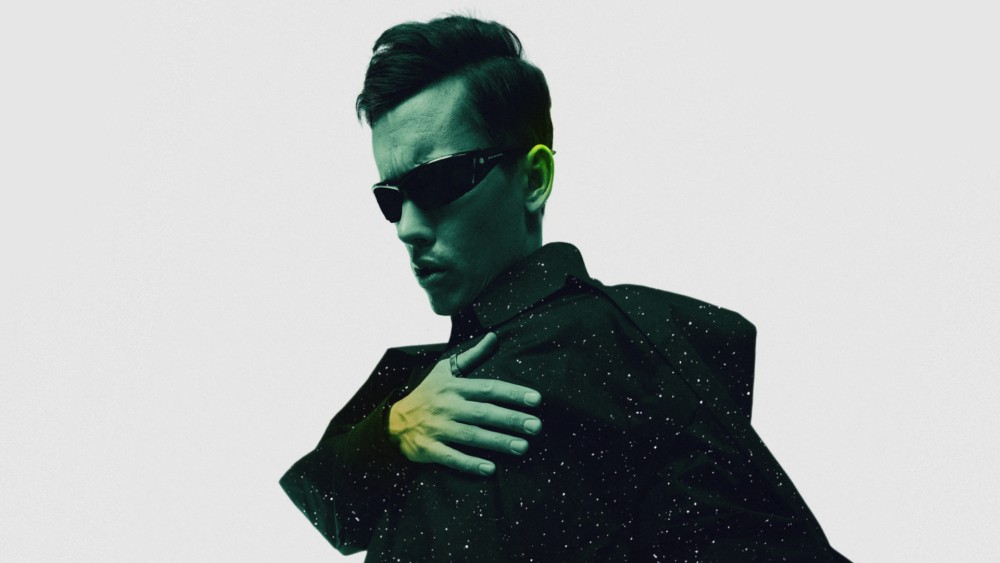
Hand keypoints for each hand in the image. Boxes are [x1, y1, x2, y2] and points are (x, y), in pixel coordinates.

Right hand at [388, 332, 542, 475]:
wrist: (393, 421)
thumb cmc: (427, 393)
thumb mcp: (445, 370)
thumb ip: (473, 356)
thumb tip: (494, 337)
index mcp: (455, 387)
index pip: (488, 388)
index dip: (512, 393)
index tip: (536, 399)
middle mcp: (448, 406)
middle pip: (483, 413)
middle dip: (510, 419)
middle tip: (536, 426)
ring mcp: (438, 429)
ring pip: (471, 436)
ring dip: (497, 442)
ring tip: (523, 447)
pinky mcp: (429, 449)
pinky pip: (451, 457)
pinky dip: (470, 464)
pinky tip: (490, 469)